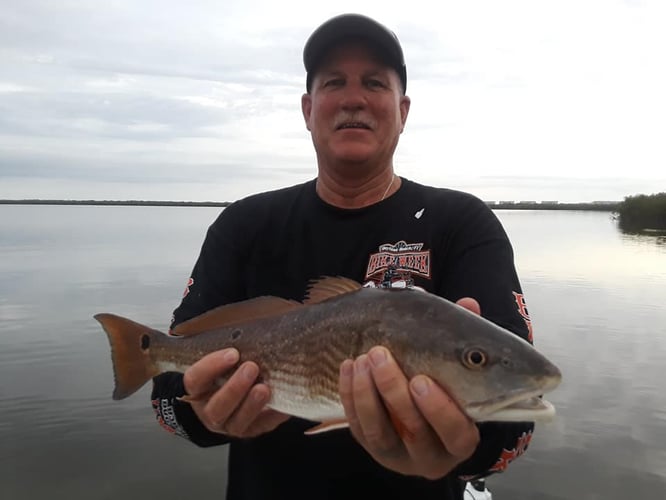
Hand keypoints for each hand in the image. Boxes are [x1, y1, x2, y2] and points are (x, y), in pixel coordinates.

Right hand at [183, 349, 289, 437]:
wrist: (231, 399)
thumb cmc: (227, 371)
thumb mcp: (221, 360)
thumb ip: (228, 351)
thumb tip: (251, 331)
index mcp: (198, 390)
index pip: (195, 380)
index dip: (211, 367)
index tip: (232, 353)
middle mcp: (210, 411)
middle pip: (217, 406)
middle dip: (234, 388)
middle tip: (252, 367)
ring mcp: (230, 425)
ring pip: (237, 422)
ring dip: (251, 405)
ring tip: (264, 389)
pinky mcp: (252, 431)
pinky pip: (262, 426)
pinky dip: (274, 416)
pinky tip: (283, 405)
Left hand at [338, 297, 481, 478]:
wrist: (417, 422)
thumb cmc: (445, 387)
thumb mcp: (459, 369)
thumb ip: (465, 339)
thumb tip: (469, 304)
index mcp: (461, 438)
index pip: (456, 432)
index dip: (439, 409)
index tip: (421, 380)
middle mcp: (430, 455)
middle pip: (414, 431)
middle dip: (394, 391)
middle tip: (381, 354)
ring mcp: (398, 454)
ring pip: (379, 432)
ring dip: (367, 393)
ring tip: (363, 358)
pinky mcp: (371, 447)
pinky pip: (357, 427)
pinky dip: (351, 396)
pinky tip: (349, 367)